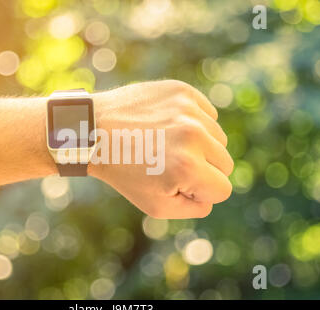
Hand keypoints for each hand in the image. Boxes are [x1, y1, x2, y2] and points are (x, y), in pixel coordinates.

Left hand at [88, 80, 233, 218]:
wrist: (94, 131)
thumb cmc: (123, 171)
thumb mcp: (155, 206)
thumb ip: (194, 208)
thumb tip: (212, 195)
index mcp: (187, 168)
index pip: (223, 189)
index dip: (201, 192)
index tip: (177, 183)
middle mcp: (194, 135)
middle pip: (225, 163)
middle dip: (203, 169)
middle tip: (170, 164)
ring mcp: (189, 109)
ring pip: (218, 137)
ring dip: (200, 145)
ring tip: (166, 144)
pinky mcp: (183, 91)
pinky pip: (208, 113)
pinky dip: (194, 122)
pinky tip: (168, 126)